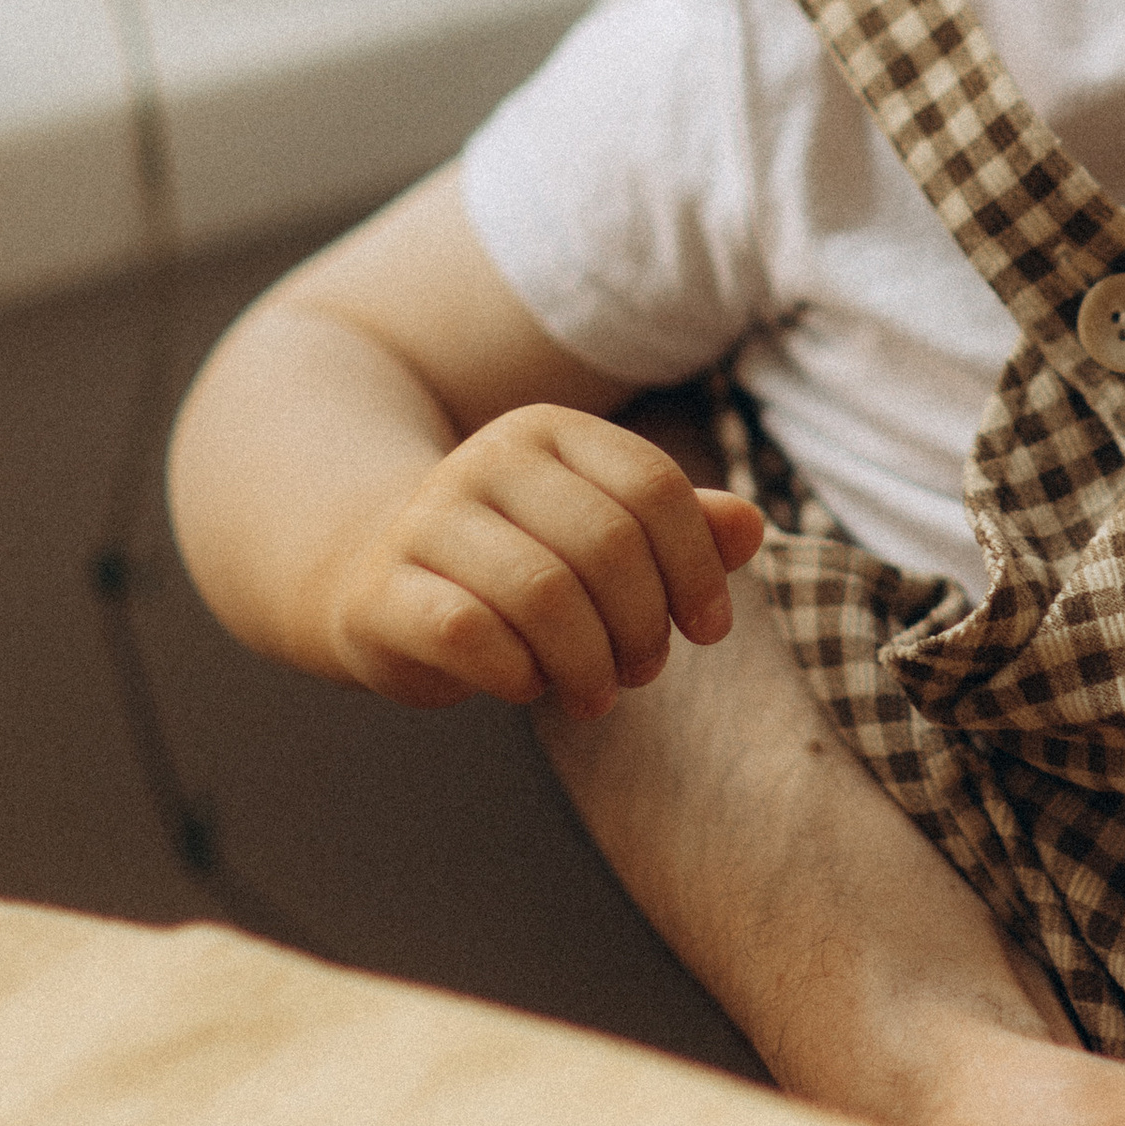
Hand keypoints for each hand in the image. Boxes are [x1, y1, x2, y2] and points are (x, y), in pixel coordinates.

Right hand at [325, 404, 764, 715]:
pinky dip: (518, 674)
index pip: (654, 489)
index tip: (708, 627)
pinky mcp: (381, 589)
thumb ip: (679, 528)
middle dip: (644, 624)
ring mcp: (426, 520)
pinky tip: (526, 685)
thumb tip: (753, 528)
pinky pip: (471, 634)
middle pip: (608, 544)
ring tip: (598, 694)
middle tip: (645, 670)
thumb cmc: (518, 560)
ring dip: (589, 663)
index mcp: (550, 431)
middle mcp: (486, 460)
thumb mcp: (600, 533)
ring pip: (544, 593)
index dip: (698, 568)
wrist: (371, 575)